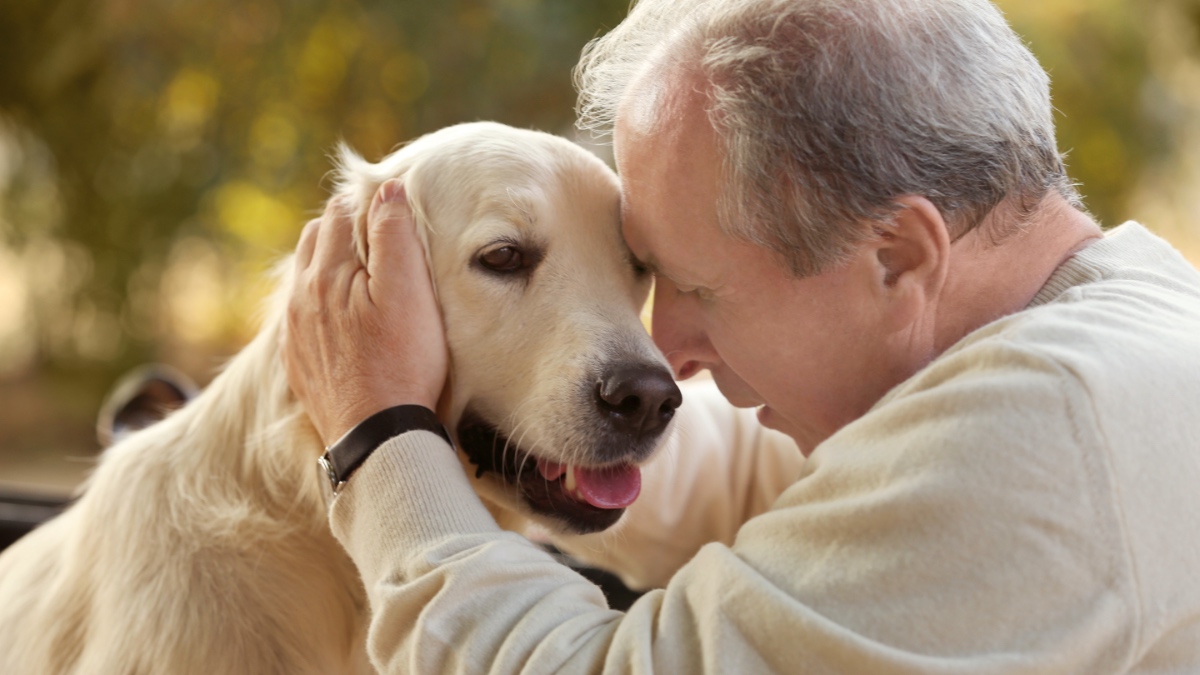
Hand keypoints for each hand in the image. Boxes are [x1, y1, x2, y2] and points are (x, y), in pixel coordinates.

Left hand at [283, 179, 447, 445]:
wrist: (377, 435)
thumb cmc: (402, 362)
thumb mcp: (409, 292)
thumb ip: (395, 235)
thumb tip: (385, 188)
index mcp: (326, 271)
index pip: (340, 212)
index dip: (368, 203)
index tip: (393, 209)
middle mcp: (300, 296)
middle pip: (317, 238)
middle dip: (346, 228)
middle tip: (382, 236)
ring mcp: (295, 331)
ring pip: (305, 275)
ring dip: (331, 262)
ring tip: (364, 272)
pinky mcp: (298, 360)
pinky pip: (302, 315)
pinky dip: (321, 301)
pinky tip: (345, 316)